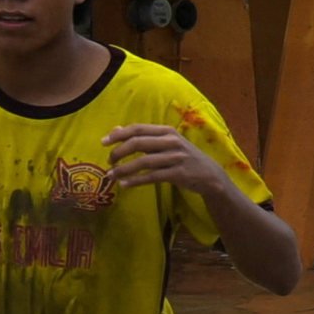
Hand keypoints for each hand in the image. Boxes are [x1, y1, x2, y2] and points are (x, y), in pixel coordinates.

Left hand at [100, 123, 230, 197]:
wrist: (210, 175)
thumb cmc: (183, 157)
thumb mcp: (166, 143)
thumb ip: (142, 136)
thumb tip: (115, 130)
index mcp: (167, 131)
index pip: (138, 129)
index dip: (118, 135)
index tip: (103, 142)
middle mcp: (172, 142)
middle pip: (138, 143)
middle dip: (119, 152)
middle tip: (109, 161)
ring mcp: (176, 158)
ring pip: (143, 162)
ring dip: (124, 169)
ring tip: (111, 175)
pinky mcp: (178, 173)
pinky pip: (152, 177)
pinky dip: (136, 181)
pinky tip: (124, 184)